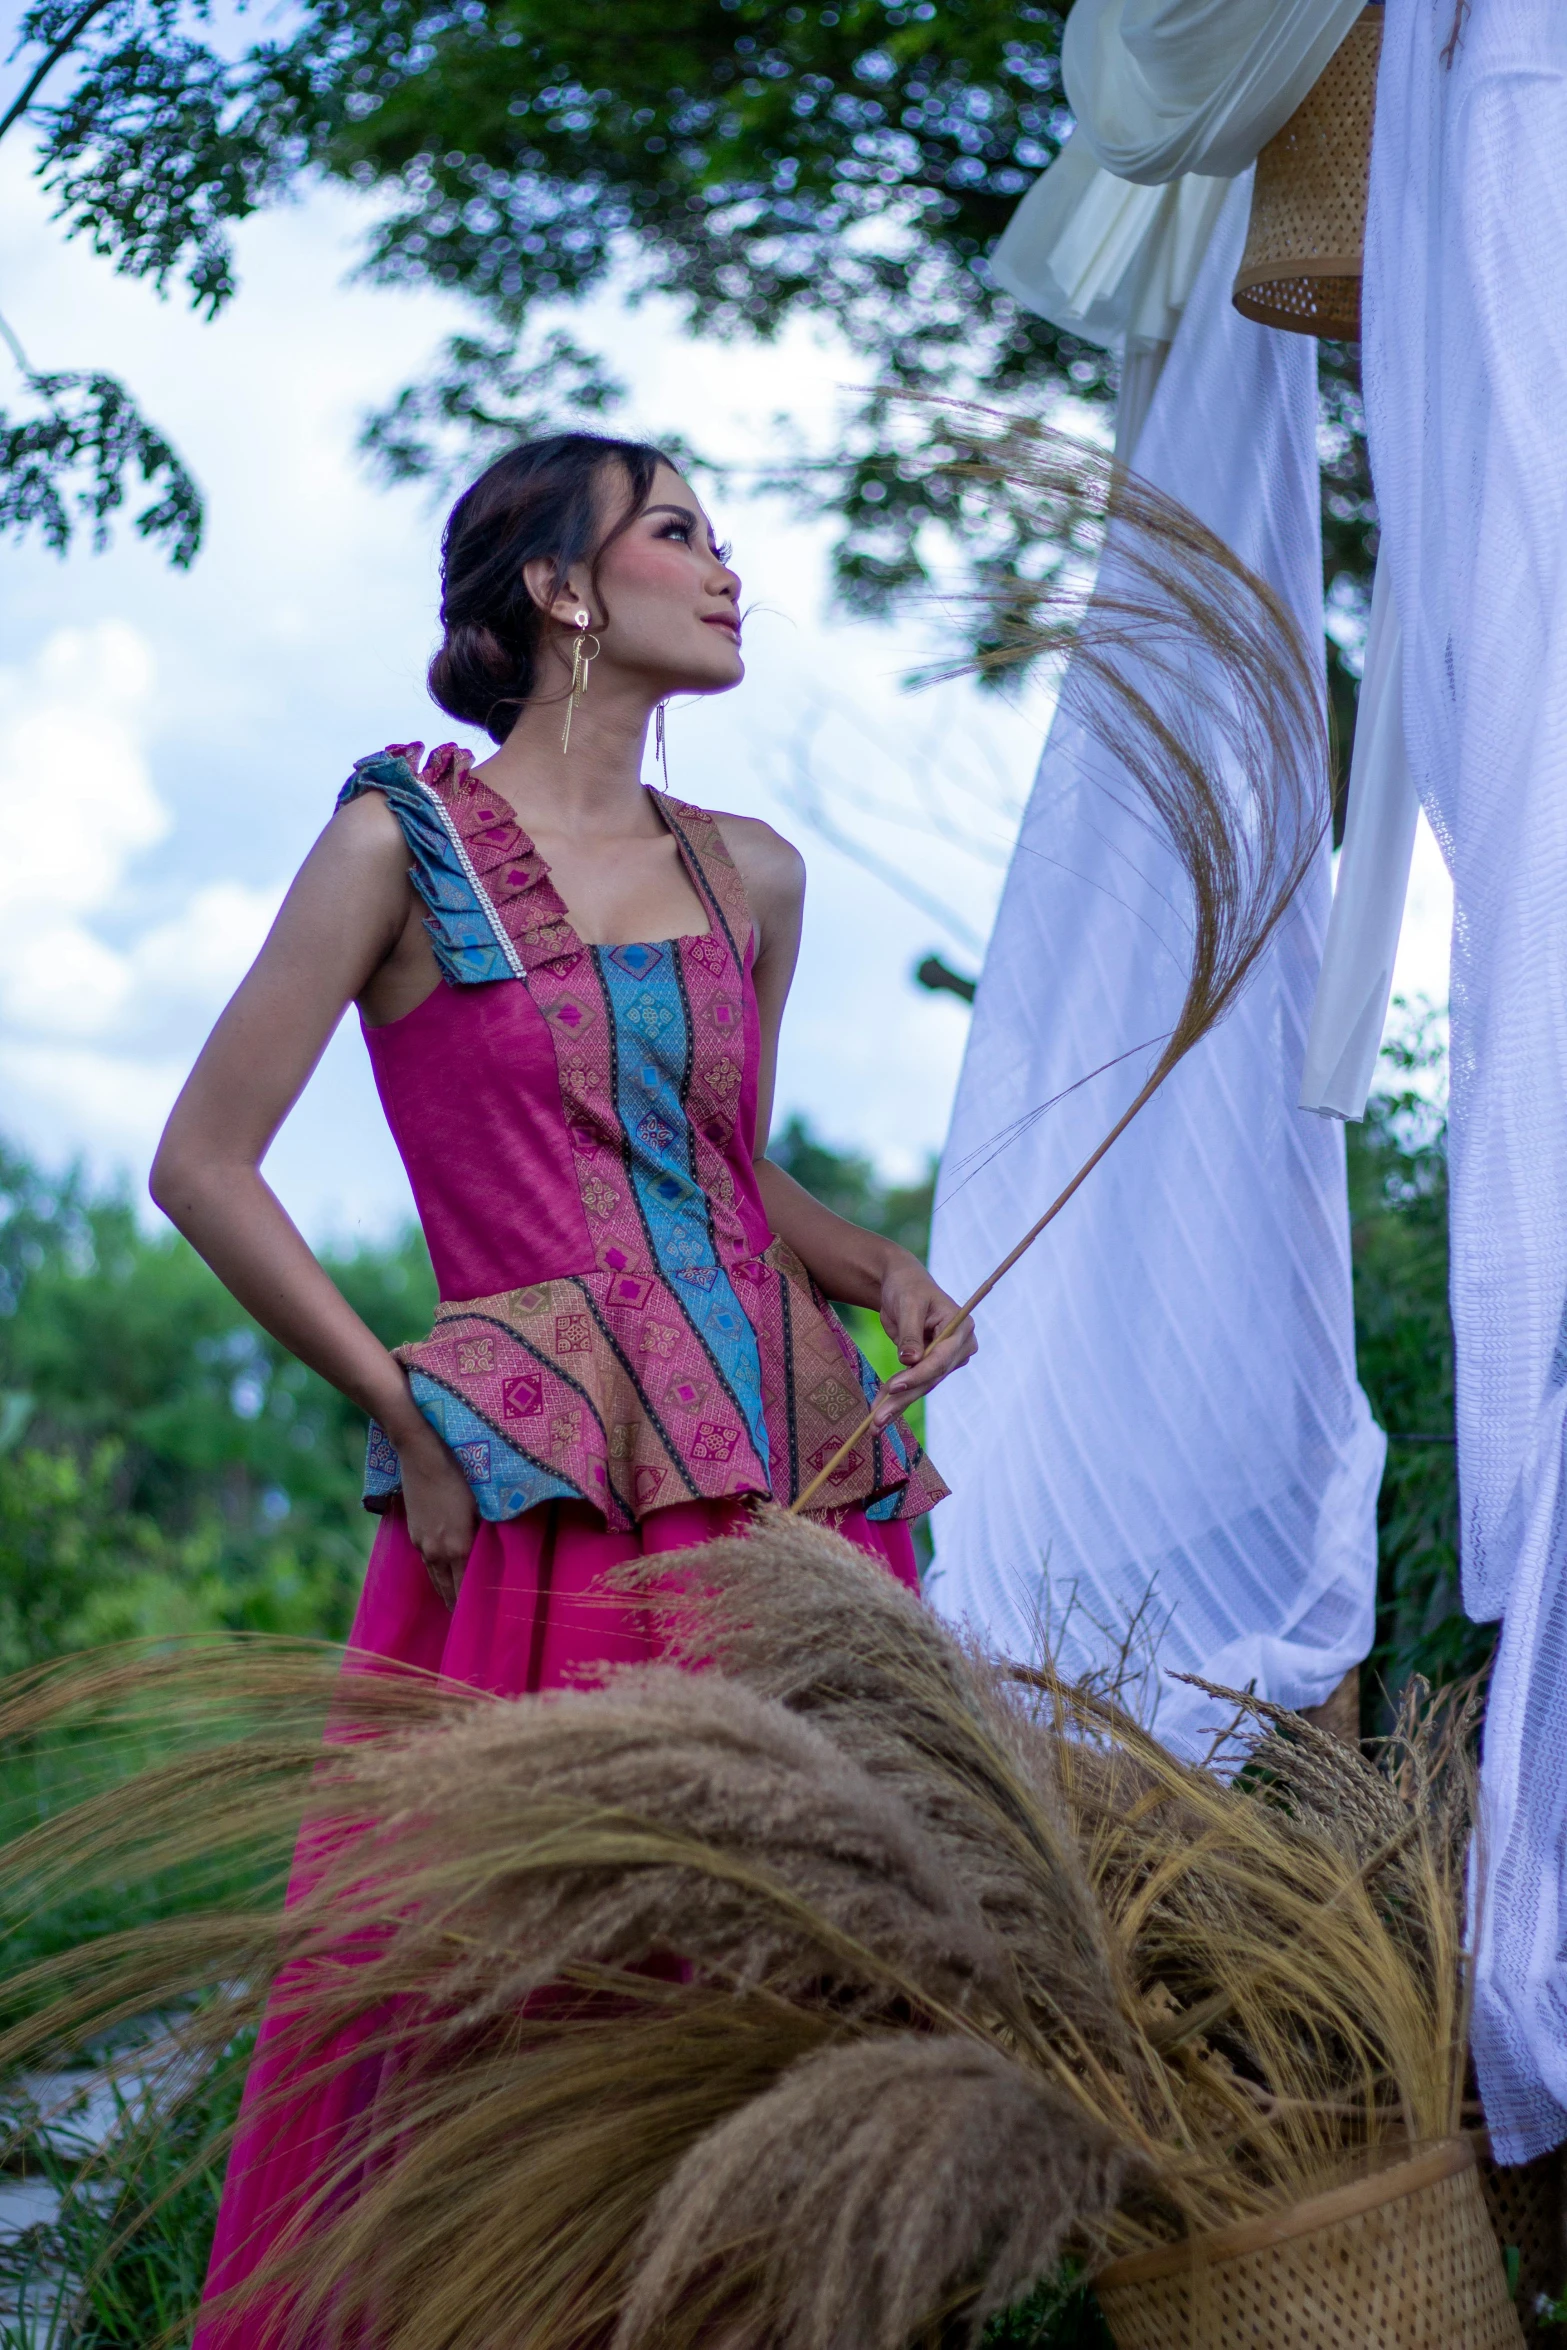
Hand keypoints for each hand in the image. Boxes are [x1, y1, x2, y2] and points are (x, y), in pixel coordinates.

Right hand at [395, 1416, 478, 1609]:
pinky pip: (426, 1562)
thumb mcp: (482, 1501)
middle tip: (468, 1624)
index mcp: (457, 1547)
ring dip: (445, 1592)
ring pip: (435, 1578)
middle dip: (458, 1606)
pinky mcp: (413, 1532)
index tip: (485, 1620)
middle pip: (448, 1589)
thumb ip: (490, 1529)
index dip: (475, 1604)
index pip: (467, 1587)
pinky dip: (436, 1574)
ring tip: (454, 1608)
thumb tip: (500, 1548)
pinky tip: (441, 1577)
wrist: (420, 1451)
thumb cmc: (459, 1471)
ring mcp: (421, 1543)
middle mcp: (436, 1552)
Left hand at [870, 1251, 976, 1429]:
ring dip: (897, 1404)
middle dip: (904, 1397)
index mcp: (962, 1327)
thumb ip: (910, 1333)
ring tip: (875, 1424)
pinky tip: (880, 1414)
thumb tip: (910, 1361)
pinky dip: (896, 1398)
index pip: (941, 1358)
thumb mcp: (908, 1303)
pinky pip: (914, 1385)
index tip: (894, 1386)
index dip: (918, 1374)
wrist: (901, 1285)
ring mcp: (946, 1359)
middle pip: (931, 1377)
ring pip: (922, 1387)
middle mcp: (959, 1347)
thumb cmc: (908, 1287)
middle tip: (879, 1417)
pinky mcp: (930, 1367)